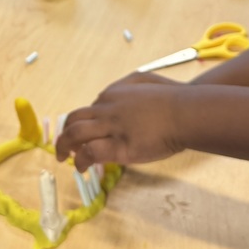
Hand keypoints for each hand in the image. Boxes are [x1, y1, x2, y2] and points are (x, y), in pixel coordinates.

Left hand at [55, 72, 184, 171]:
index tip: (86, 134)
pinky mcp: (119, 147)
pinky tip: (81, 167)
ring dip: (64, 146)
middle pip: (74, 119)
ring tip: (64, 158)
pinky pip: (90, 153)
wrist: (186, 111)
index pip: (89, 110)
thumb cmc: (172, 96)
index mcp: (112, 94)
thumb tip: (117, 93)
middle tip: (63, 146)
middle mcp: (106, 109)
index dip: (85, 123)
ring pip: (75, 134)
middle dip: (65, 133)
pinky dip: (80, 160)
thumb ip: (128, 86)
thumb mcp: (145, 80)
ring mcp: (111, 127)